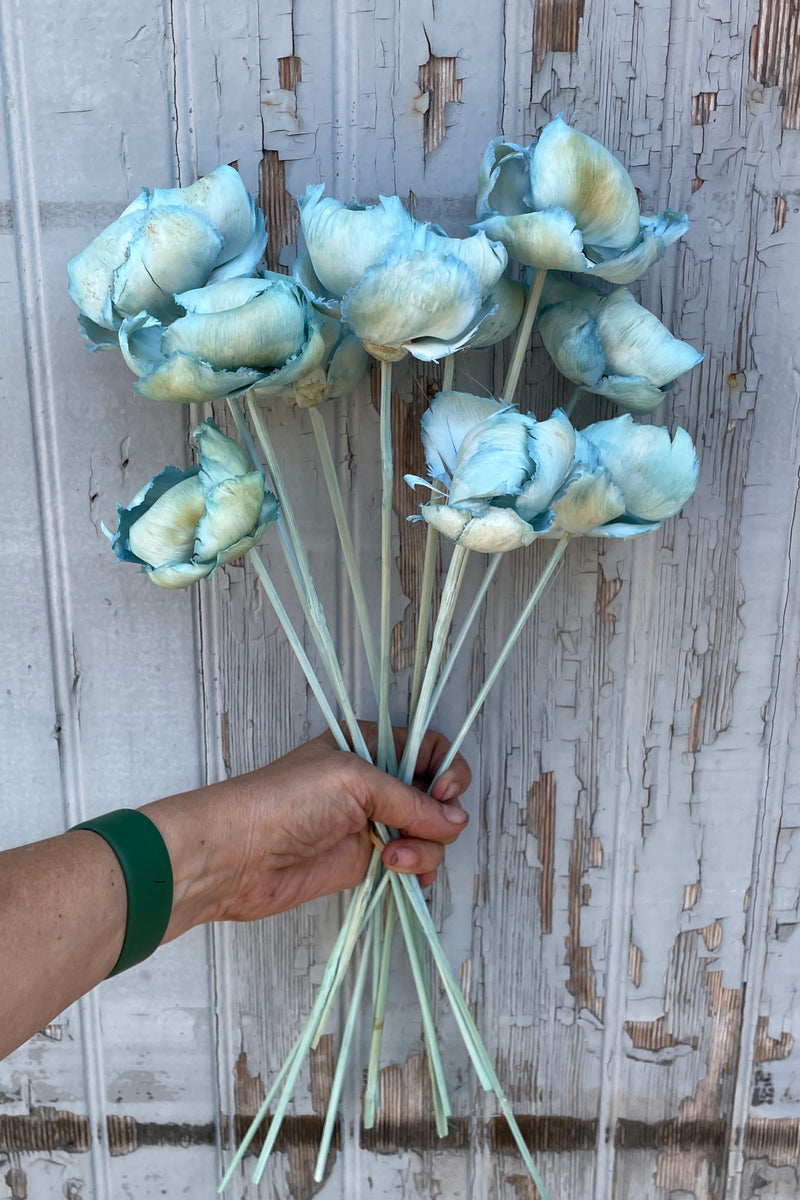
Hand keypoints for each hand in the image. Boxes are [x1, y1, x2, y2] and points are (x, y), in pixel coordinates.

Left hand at [143, 726, 470, 937]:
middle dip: (438, 815)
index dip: (447, 770)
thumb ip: (410, 800)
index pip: (429, 749)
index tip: (444, 792)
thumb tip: (456, 821)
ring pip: (428, 834)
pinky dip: (418, 870)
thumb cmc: (284, 800)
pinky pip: (410, 863)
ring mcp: (372, 824)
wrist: (238, 854)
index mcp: (370, 747)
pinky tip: (408, 875)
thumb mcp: (353, 781)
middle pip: (435, 795)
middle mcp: (374, 783)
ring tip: (395, 858)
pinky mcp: (365, 862)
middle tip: (420, 828)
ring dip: (425, 848)